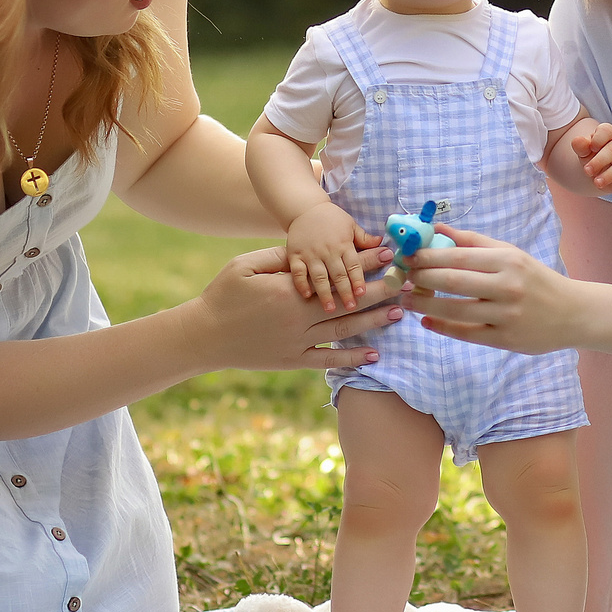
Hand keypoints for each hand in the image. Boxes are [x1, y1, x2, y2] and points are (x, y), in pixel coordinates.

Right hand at [196, 246, 401, 371]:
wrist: (204, 337)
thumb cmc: (222, 296)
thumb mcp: (246, 265)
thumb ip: (280, 258)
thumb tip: (306, 250)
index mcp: (291, 292)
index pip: (337, 275)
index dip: (365, 264)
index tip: (389, 255)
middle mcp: (299, 318)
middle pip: (349, 304)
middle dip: (381, 292)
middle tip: (408, 285)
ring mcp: (297, 343)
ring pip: (344, 332)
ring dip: (374, 323)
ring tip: (399, 314)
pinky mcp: (291, 360)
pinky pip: (327, 360)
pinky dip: (350, 359)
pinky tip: (373, 356)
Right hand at [285, 201, 386, 311]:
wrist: (305, 208)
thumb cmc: (331, 218)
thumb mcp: (350, 224)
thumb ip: (364, 238)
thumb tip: (383, 244)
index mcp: (343, 244)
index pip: (353, 265)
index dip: (358, 279)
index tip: (362, 293)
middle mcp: (328, 250)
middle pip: (338, 274)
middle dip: (345, 291)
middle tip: (351, 307)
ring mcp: (310, 253)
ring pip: (319, 276)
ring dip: (325, 293)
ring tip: (330, 309)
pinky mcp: (295, 255)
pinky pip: (298, 271)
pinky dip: (301, 283)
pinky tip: (306, 296)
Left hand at [398, 225, 583, 355]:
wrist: (573, 313)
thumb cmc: (536, 279)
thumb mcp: (511, 253)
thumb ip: (473, 241)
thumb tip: (437, 228)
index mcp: (507, 260)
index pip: (457, 256)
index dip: (426, 256)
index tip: (405, 255)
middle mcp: (507, 286)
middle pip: (452, 281)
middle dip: (420, 278)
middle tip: (401, 277)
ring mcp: (506, 314)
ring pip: (454, 309)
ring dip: (424, 305)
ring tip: (406, 300)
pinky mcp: (505, 339)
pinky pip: (466, 333)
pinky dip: (442, 327)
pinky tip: (426, 321)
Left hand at [569, 119, 611, 193]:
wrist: (599, 170)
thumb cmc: (592, 156)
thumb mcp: (584, 151)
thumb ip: (580, 146)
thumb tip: (577, 140)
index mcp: (609, 134)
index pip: (607, 131)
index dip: (598, 139)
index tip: (591, 148)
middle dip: (600, 161)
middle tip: (587, 171)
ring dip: (610, 174)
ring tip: (597, 182)